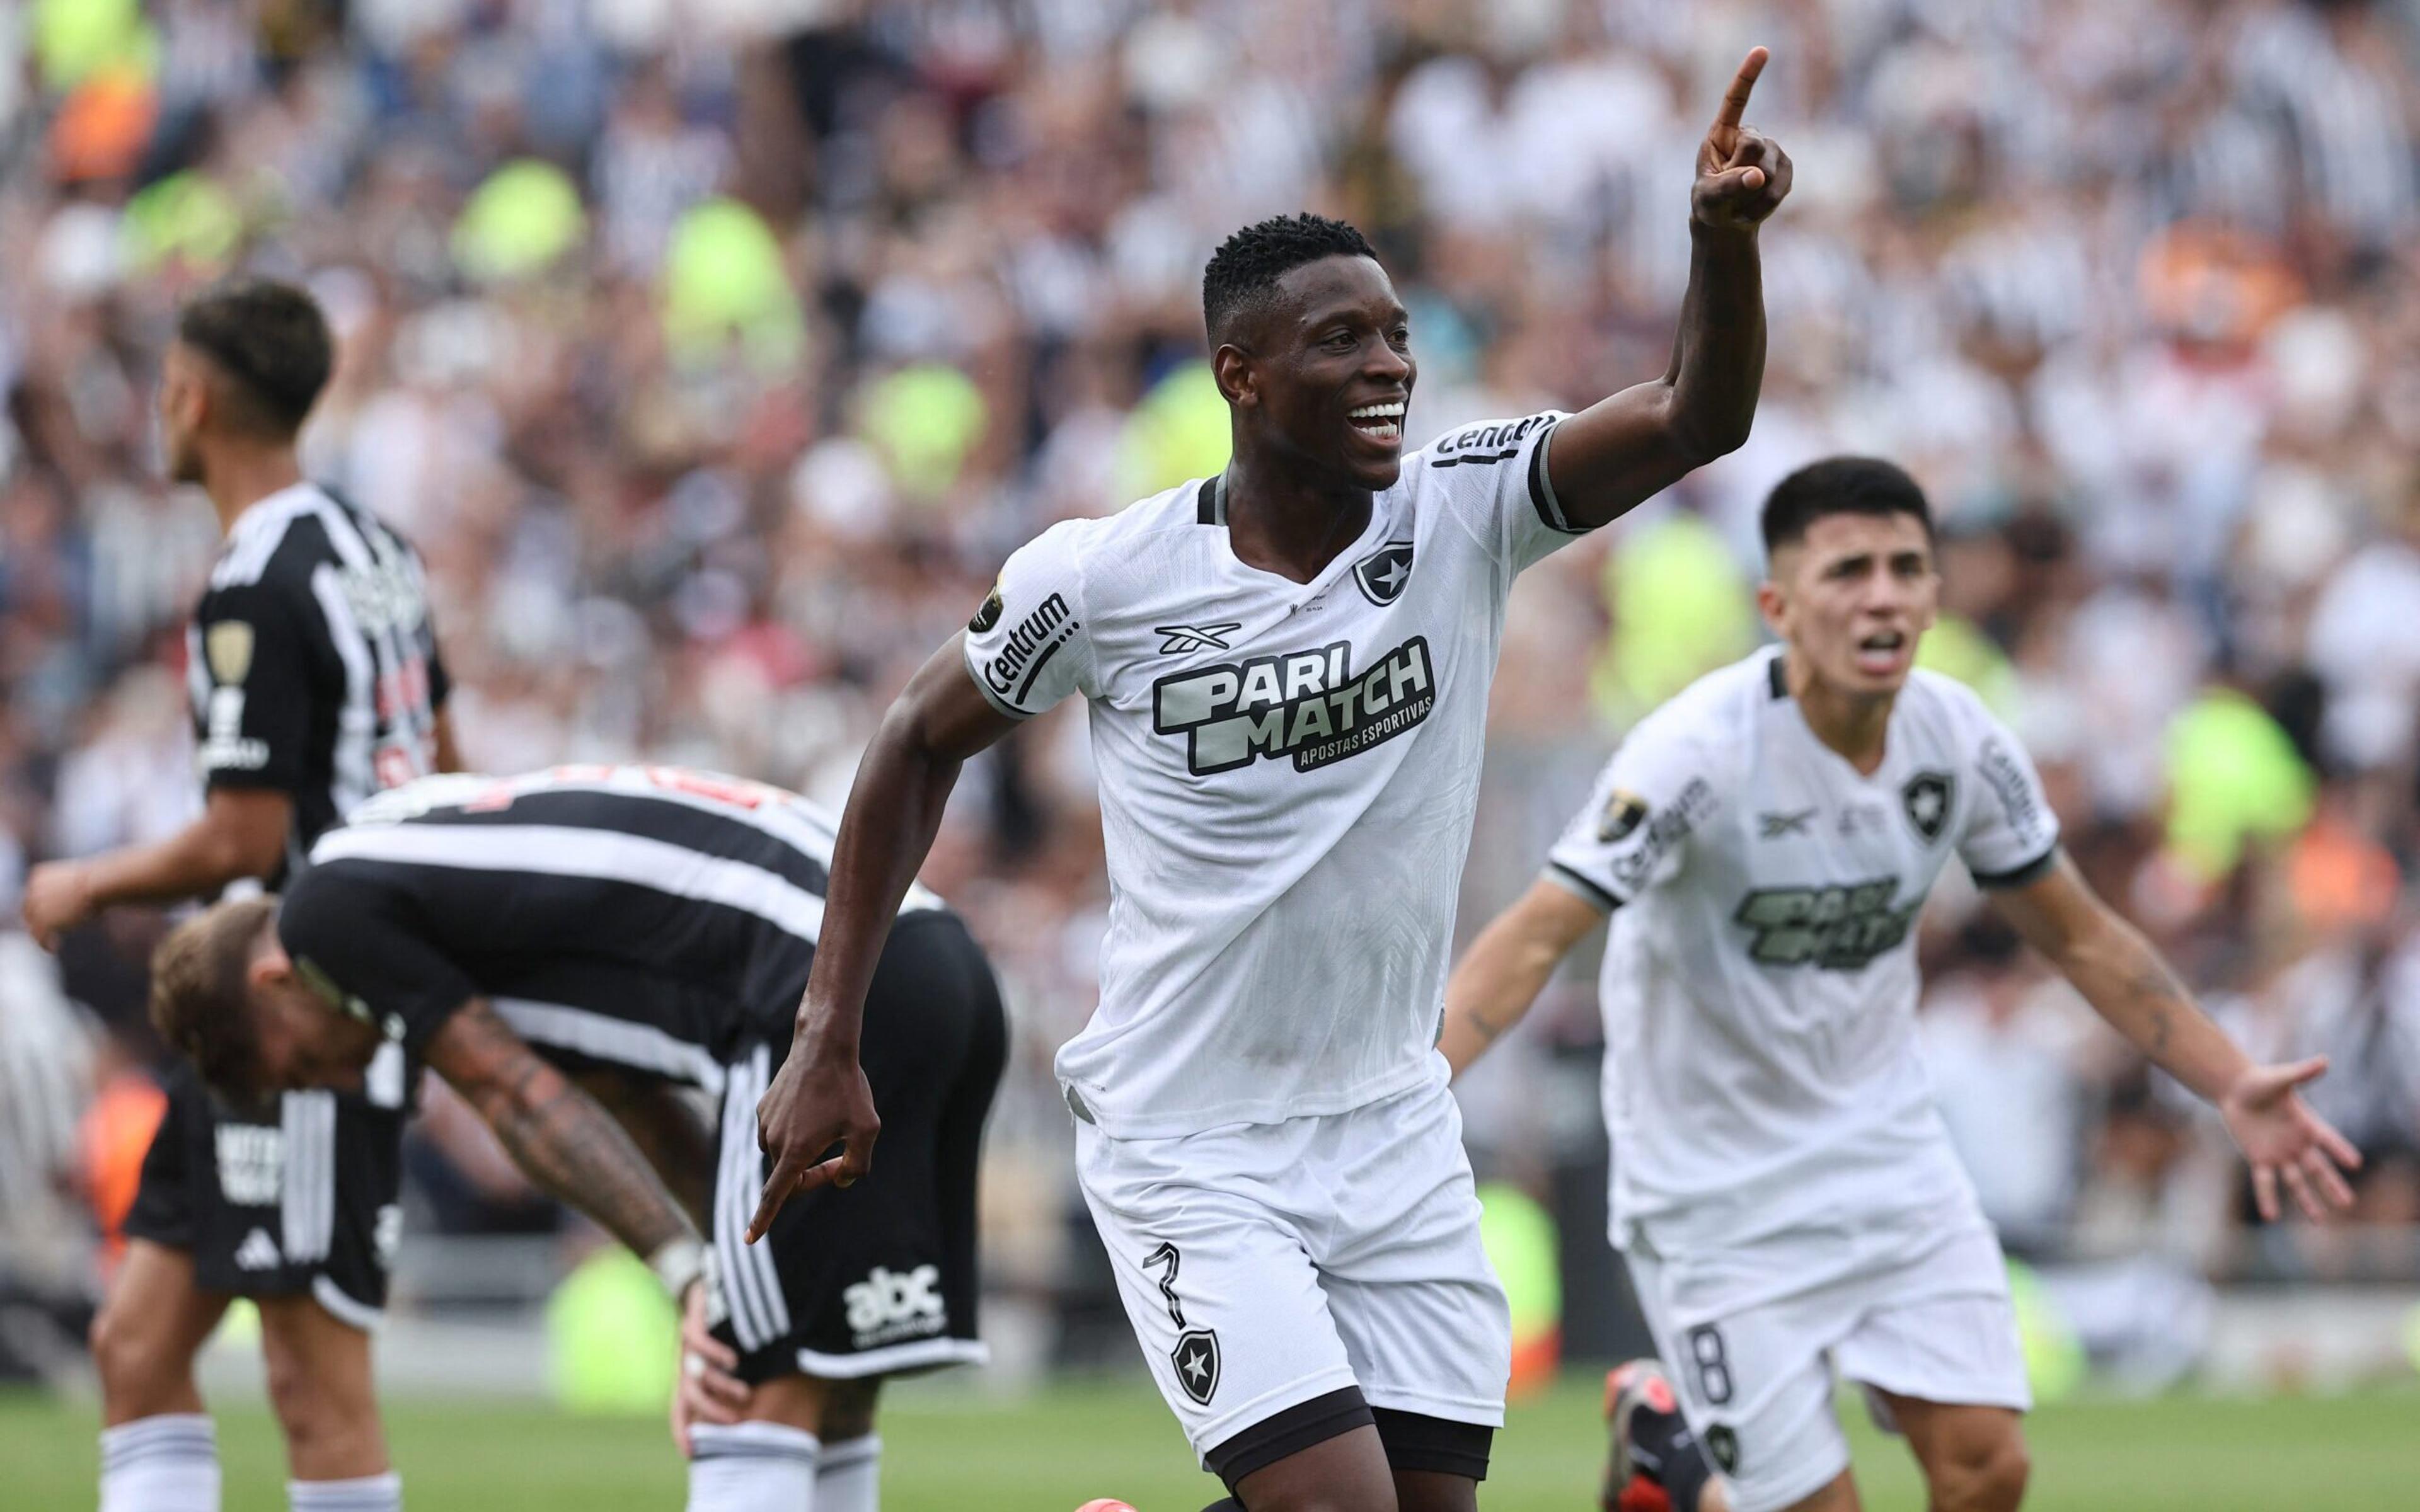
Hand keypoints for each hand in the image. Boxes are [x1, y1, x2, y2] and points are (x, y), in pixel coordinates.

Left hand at [22, 861, 94, 950]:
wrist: (97, 884)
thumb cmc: (98, 880)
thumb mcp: (78, 882)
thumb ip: (68, 892)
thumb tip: (77, 906)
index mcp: (38, 875)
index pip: (33, 893)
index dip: (38, 905)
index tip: (48, 915)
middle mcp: (32, 889)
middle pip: (29, 910)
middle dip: (36, 921)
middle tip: (45, 932)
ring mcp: (36, 906)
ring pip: (33, 925)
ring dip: (41, 935)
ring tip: (51, 944)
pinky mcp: (43, 921)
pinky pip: (40, 936)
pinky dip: (46, 944)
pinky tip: (54, 949)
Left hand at [670, 1279, 747, 1455]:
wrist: (714, 1274)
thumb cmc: (731, 1318)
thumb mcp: (737, 1352)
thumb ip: (743, 1376)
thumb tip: (761, 1403)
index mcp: (691, 1371)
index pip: (681, 1407)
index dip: (683, 1430)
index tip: (693, 1453)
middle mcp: (686, 1359)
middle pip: (689, 1395)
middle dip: (712, 1413)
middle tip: (737, 1423)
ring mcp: (688, 1339)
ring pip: (695, 1372)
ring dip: (720, 1388)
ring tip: (745, 1394)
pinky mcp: (694, 1316)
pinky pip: (698, 1340)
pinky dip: (715, 1354)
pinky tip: (734, 1360)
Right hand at [748, 1031, 877, 1242]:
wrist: (822, 1045)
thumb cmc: (847, 1088)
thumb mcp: (867, 1129)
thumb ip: (857, 1163)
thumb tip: (842, 1180)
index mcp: (795, 1151)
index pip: (775, 1195)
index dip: (762, 1220)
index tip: (748, 1240)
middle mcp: (773, 1140)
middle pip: (790, 1176)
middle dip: (814, 1175)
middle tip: (841, 1161)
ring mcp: (765, 1122)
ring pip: (783, 1153)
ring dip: (804, 1151)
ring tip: (829, 1122)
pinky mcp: (763, 1106)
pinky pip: (777, 1132)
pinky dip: (795, 1131)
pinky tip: (814, 1107)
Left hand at [1692, 47, 1791, 231]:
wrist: (1727, 221)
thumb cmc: (1710, 204)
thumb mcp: (1709, 198)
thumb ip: (1728, 186)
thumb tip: (1757, 176)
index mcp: (1722, 133)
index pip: (1735, 100)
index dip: (1748, 75)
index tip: (1762, 50)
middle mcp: (1749, 135)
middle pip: (1754, 145)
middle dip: (1741, 173)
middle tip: (1729, 190)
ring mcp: (1770, 150)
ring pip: (1769, 170)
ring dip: (1751, 196)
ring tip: (1738, 204)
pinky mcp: (1785, 168)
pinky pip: (1780, 187)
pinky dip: (1764, 204)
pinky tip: (1753, 208)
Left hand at [2218, 1056, 2361, 1221]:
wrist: (2236, 1090)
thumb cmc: (2262, 1082)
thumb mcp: (2282, 1077)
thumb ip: (2302, 1073)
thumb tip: (2324, 1061)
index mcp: (2308, 1125)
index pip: (2328, 1140)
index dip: (2340, 1150)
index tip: (2355, 1163)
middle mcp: (2298, 1144)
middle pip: (2318, 1169)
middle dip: (2332, 1185)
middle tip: (2348, 1204)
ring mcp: (2280, 1154)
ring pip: (2296, 1181)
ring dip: (2306, 1200)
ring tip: (2319, 1220)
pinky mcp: (2259, 1159)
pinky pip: (2264, 1182)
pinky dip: (2267, 1198)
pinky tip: (2271, 1216)